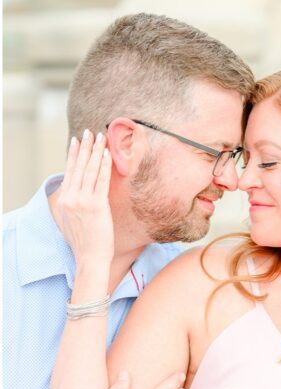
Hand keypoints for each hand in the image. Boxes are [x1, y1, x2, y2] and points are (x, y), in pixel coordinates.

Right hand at [56, 130, 113, 267]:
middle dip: (85, 147)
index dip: (74, 154)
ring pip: (90, 171)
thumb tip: (77, 191)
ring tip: (101, 138)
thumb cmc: (85, 240)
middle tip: (90, 132)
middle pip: (79, 167)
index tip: (77, 140)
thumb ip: (73, 202)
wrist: (90, 257)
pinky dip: (104, 166)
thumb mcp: (71, 219)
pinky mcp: (96, 205)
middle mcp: (71, 198)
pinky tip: (107, 154)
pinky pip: (102, 181)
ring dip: (96, 151)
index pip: (70, 171)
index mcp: (65, 200)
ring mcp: (83, 201)